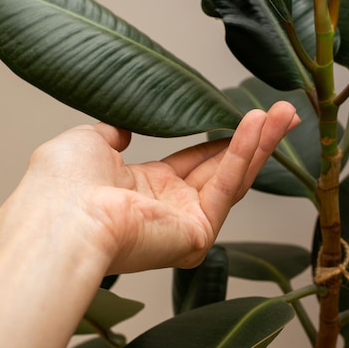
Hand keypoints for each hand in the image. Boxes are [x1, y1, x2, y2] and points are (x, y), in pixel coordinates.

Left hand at [15, 101, 299, 272]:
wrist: (62, 215)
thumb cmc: (62, 184)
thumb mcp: (89, 142)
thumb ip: (112, 133)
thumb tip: (121, 128)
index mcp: (145, 189)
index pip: (193, 162)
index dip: (220, 140)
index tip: (244, 119)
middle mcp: (169, 208)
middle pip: (223, 169)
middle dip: (255, 140)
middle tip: (282, 113)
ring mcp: (185, 224)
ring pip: (233, 178)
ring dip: (261, 144)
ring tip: (286, 114)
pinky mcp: (197, 234)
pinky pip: (226, 187)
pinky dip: (244, 154)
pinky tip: (260, 125)